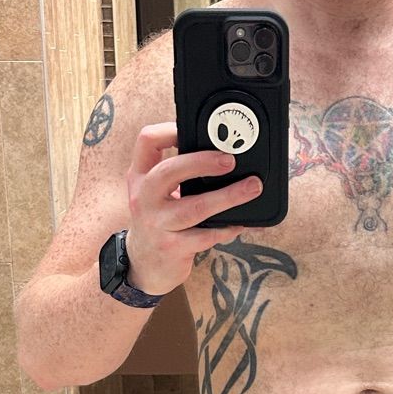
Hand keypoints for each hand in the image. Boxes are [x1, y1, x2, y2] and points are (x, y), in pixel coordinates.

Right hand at [122, 121, 261, 292]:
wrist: (143, 265)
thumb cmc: (158, 221)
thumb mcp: (155, 193)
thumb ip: (176, 173)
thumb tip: (222, 153)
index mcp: (140, 176)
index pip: (146, 141)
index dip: (170, 129)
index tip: (195, 128)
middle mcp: (143, 197)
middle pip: (170, 170)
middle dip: (202, 162)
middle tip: (230, 160)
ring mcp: (157, 224)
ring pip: (194, 207)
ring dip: (228, 196)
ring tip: (252, 187)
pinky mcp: (173, 248)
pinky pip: (206, 235)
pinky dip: (228, 227)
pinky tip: (241, 222)